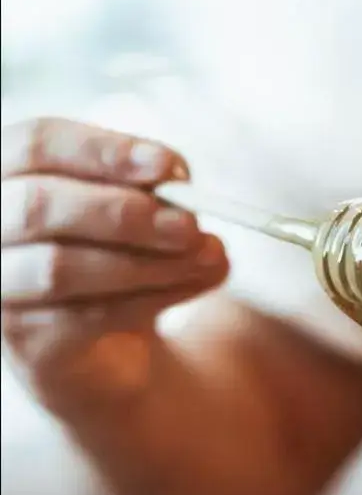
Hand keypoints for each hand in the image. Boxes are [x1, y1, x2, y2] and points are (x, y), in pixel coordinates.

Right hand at [1, 118, 228, 414]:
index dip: (105, 151)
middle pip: (40, 205)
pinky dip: (150, 298)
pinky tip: (192, 284)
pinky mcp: (24, 339)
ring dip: (147, 262)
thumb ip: (151, 198)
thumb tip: (183, 189)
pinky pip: (85, 316)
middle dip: (124, 212)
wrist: (105, 351)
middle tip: (190, 224)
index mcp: (6, 174)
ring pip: (61, 267)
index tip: (170, 166)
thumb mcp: (134, 219)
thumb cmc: (114, 263)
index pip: (38, 144)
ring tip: (209, 256)